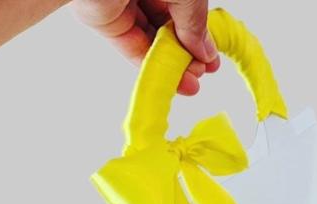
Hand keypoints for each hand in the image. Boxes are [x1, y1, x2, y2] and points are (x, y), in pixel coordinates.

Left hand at [73, 0, 219, 94]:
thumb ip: (194, 20)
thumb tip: (204, 50)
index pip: (186, 10)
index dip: (199, 36)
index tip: (210, 60)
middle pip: (170, 27)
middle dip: (187, 53)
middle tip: (201, 73)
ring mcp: (124, 4)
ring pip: (152, 40)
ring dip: (172, 64)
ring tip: (190, 83)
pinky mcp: (106, 21)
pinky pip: (132, 47)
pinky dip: (151, 65)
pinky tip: (169, 80)